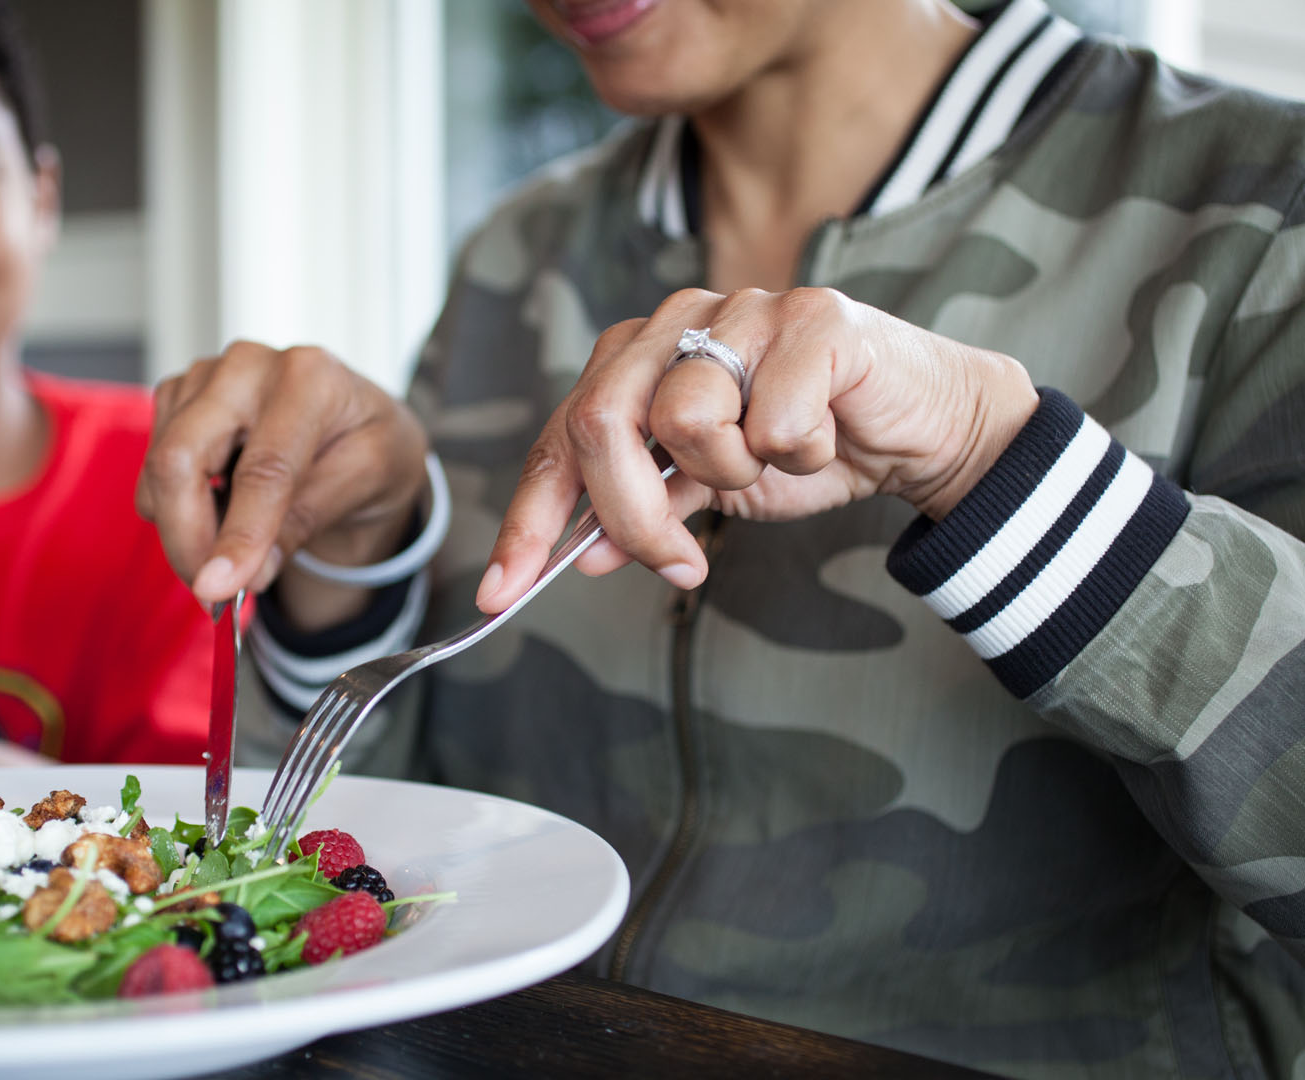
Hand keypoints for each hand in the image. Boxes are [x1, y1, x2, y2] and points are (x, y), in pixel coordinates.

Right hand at [137, 342, 428, 616]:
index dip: (239, 535)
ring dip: (184, 530)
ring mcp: (205, 377)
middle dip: (187, 539)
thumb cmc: (368, 442)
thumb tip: (250, 574)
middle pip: (181, 459)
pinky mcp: (178, 396)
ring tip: (232, 552)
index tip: (220, 589)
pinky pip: (153, 466)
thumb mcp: (370, 479)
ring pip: (158, 469)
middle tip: (212, 593)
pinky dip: (177, 507)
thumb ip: (309, 520)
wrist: (355, 421)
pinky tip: (219, 510)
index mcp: (309, 377)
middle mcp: (248, 365)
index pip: (263, 468)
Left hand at [477, 287, 1037, 610]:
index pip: (559, 438)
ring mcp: (743, 308)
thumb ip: (645, 509)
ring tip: (774, 461)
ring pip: (685, 419)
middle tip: (679, 565)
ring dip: (733, 474)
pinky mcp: (813, 317)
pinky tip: (821, 438)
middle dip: (632, 515)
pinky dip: (798, 454)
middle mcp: (677, 321)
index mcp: (637, 357)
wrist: (917, 428)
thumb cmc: (805, 448)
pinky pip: (772, 419)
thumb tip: (582, 555)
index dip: (527, 519)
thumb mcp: (709, 491)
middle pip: (601, 422)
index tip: (500, 593)